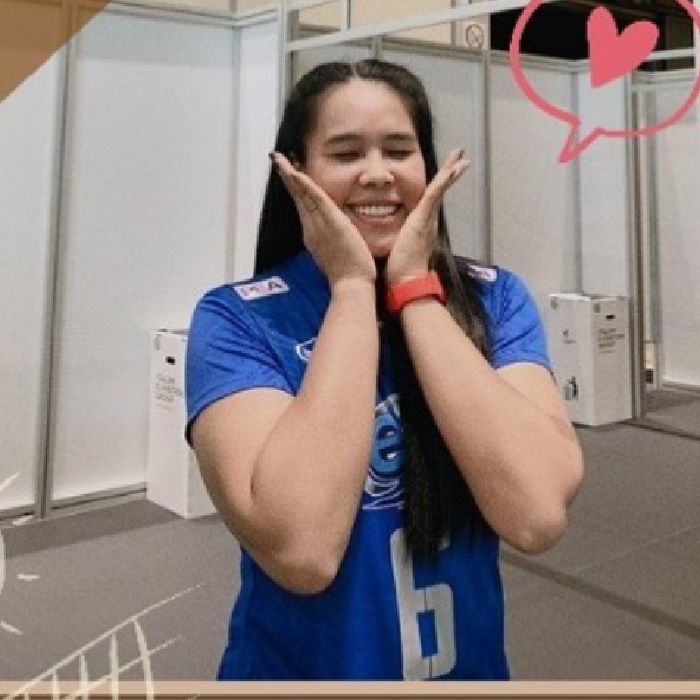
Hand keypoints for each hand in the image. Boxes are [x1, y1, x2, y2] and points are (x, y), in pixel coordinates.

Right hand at [271, 152, 376, 287]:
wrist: (351, 285)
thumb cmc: (348, 275)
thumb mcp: (335, 253)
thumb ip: (331, 241)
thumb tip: (332, 235)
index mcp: (314, 234)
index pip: (303, 206)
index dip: (295, 189)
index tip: (289, 174)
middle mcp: (312, 228)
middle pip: (298, 197)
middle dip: (288, 177)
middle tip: (277, 159)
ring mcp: (319, 226)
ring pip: (303, 196)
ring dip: (292, 176)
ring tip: (281, 160)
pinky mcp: (332, 224)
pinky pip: (316, 200)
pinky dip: (306, 186)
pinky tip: (297, 174)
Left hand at [385, 149, 469, 284]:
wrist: (407, 280)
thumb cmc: (401, 269)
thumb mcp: (400, 246)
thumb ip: (400, 237)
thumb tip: (394, 235)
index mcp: (423, 225)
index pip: (431, 198)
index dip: (440, 183)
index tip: (448, 170)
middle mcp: (429, 220)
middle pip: (441, 190)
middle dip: (451, 172)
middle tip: (461, 156)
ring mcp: (427, 219)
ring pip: (440, 190)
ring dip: (450, 171)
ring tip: (461, 157)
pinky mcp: (422, 220)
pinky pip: (434, 196)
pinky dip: (443, 182)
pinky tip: (451, 170)